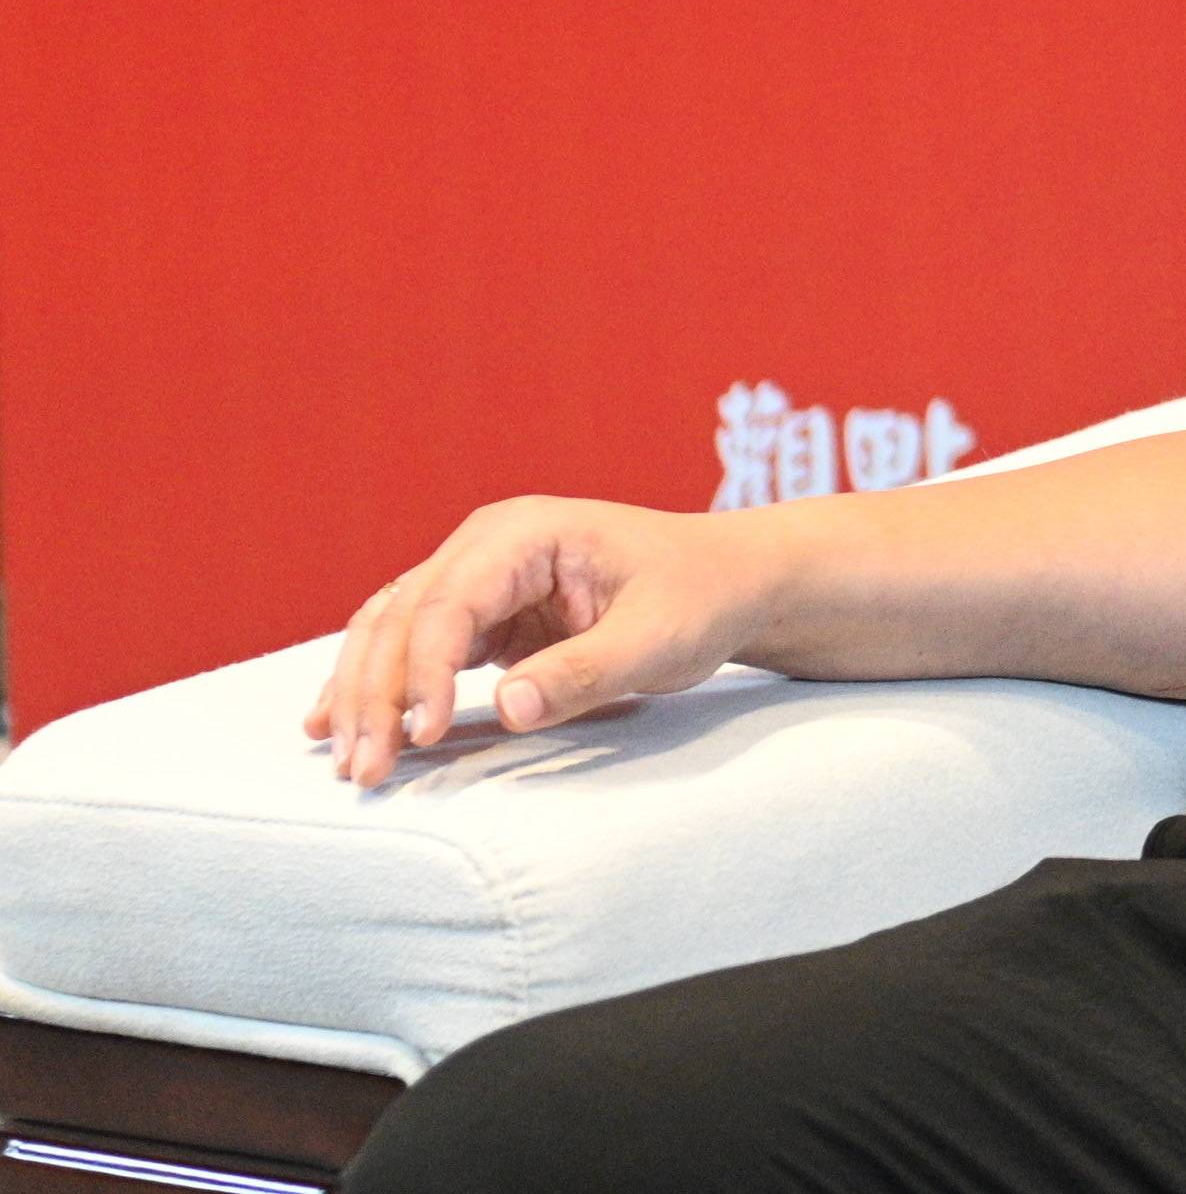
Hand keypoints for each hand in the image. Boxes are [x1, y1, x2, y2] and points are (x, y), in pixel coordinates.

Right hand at [302, 499, 765, 786]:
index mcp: (526, 533)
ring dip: (363, 696)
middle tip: (362, 772)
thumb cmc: (700, 598)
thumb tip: (507, 708)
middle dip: (375, 695)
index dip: (426, 672)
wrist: (728, 580)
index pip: (450, 603)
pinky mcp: (482, 612)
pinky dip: (379, 687)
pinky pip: (412, 646)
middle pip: (402, 617)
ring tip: (347, 763)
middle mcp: (487, 544)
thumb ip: (585, 671)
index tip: (424, 736)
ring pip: (391, 631)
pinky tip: (337, 726)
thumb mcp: (659, 640)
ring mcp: (478, 575)